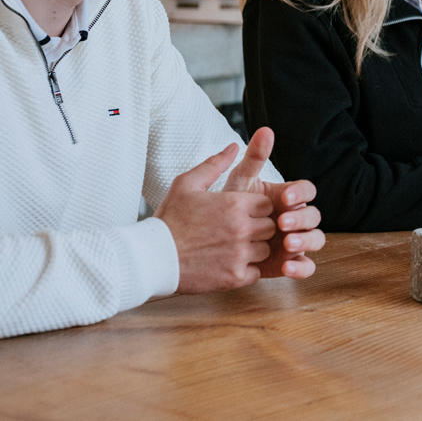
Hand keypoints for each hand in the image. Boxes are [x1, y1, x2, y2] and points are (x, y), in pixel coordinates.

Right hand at [155, 141, 275, 292]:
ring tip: (231, 249)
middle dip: (258, 228)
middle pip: (270, 226)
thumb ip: (214, 164)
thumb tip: (233, 146)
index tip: (241, 214)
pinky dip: (246, 270)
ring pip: (266, 249)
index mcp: (235, 204)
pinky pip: (257, 272)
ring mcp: (239, 254)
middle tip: (236, 232)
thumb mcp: (187, 184)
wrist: (150, 258)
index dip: (256, 209)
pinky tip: (228, 265)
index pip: (268, 205)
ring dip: (254, 249)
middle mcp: (242, 228)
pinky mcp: (234, 277)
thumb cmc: (168, 220)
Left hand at [222, 127, 325, 278]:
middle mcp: (295, 218)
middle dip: (302, 218)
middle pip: (314, 215)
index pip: (306, 190)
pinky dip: (302, 267)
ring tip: (287, 244)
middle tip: (282, 222)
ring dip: (306, 240)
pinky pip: (305, 266)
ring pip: (316, 239)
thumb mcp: (239, 183)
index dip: (300, 193)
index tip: (285, 197)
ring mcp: (294, 240)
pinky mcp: (287, 263)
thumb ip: (254, 158)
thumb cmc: (223, 209)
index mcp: (287, 197)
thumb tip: (266, 130)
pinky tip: (288, 267)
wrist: (206, 243)